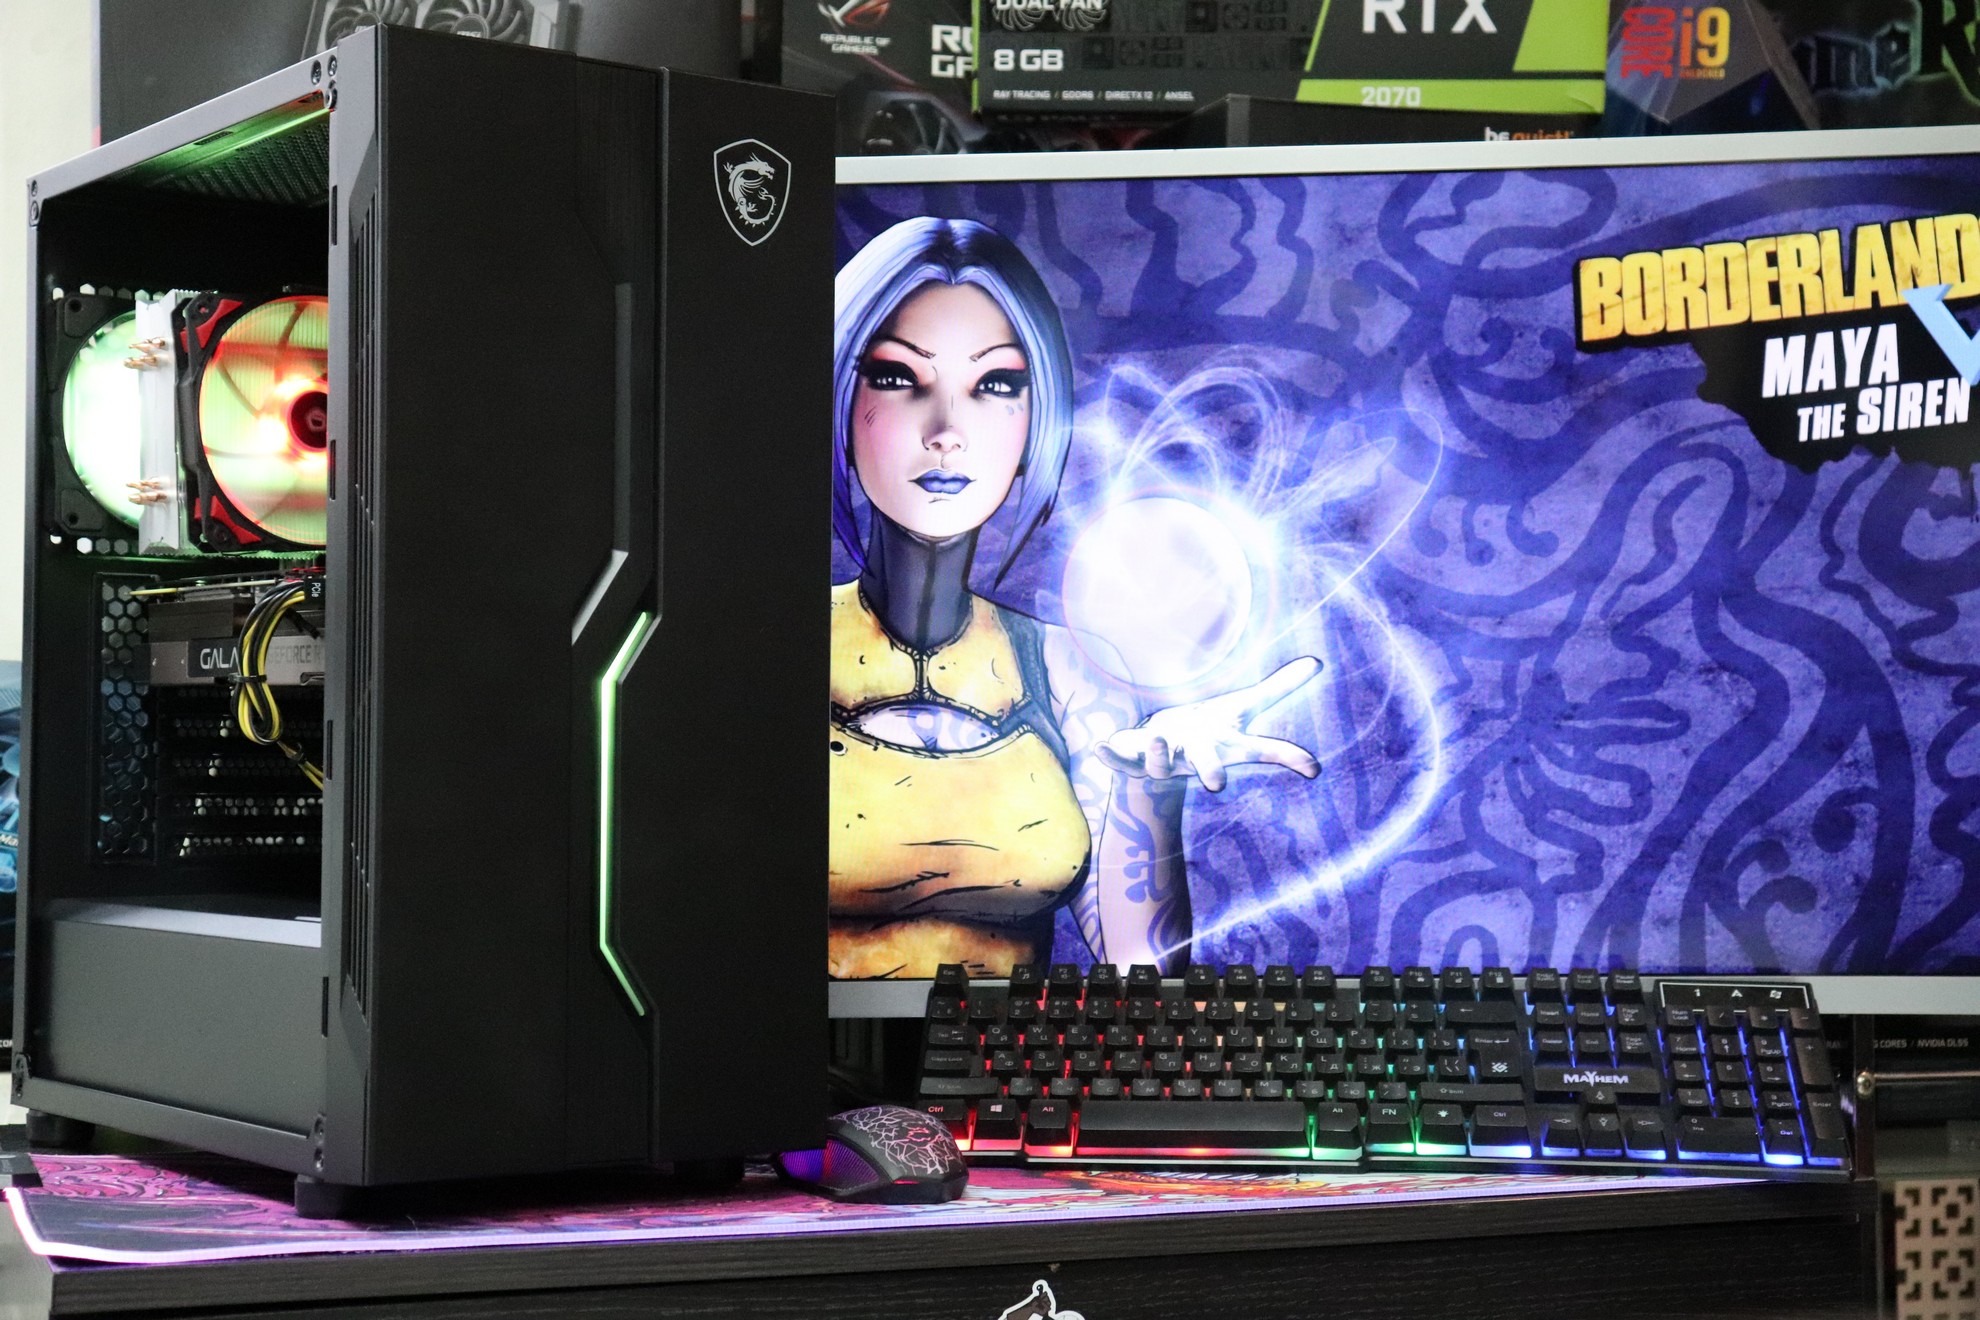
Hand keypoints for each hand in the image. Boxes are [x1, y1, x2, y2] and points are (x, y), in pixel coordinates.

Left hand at [1096, 657, 1321, 791]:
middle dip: (1210, 770)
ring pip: (1161, 764)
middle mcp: (1196, 757)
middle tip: (1217, 783)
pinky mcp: (1134, 760)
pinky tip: (1099, 745)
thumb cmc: (1207, 729)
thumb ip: (1278, 688)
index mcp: (1226, 745)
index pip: (1262, 750)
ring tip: (1160, 736)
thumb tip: (1318, 662)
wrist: (1163, 753)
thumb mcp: (1242, 706)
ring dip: (1159, 754)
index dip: (1287, 758)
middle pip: (1207, 765)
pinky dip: (1111, 755)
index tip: (1314, 768)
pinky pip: (1121, 761)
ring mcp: (1164, 761)